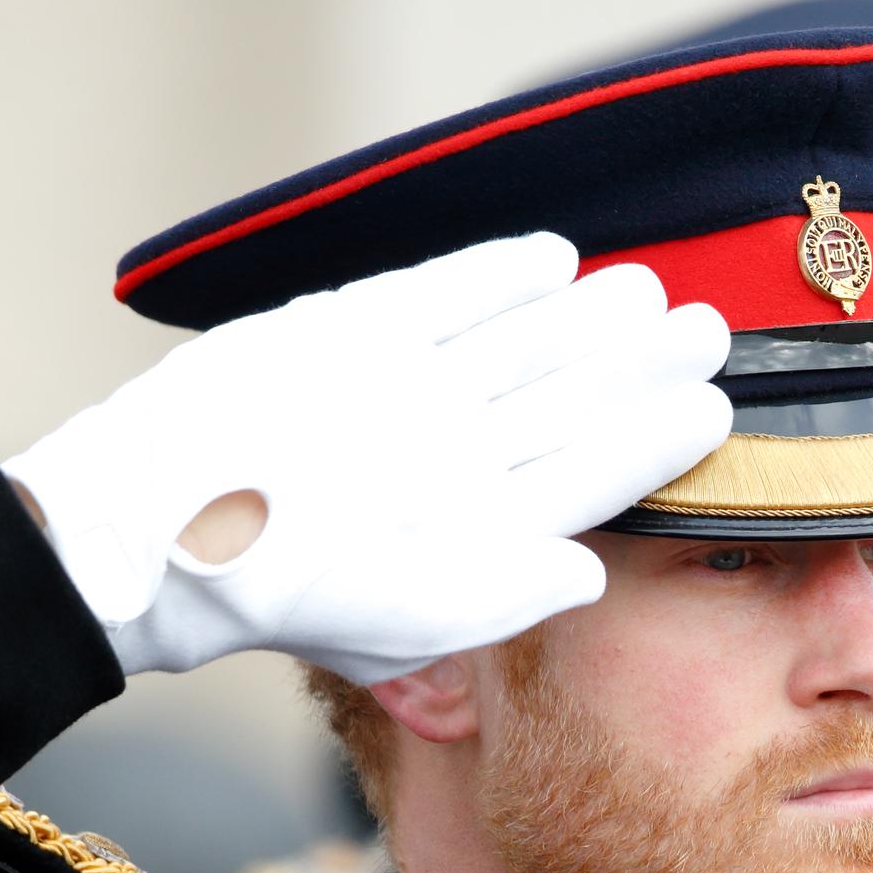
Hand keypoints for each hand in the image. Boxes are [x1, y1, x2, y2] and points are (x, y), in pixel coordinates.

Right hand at [4, 234, 730, 681]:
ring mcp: (404, 393)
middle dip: (635, 367)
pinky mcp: (355, 336)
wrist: (158, 520)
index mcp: (468, 527)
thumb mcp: (400, 614)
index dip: (648, 443)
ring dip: (582, 318)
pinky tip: (554, 257)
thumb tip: (594, 574)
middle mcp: (447, 457)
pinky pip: (440, 297)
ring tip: (648, 287)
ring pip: (516, 346)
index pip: (582, 480)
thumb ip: (502, 592)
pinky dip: (494, 275)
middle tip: (709, 329)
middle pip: (563, 404)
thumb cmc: (276, 587)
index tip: (714, 409)